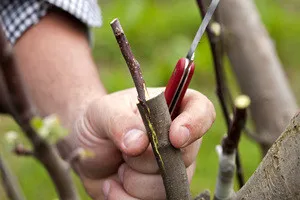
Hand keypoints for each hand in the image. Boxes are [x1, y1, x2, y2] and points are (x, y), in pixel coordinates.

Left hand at [70, 88, 214, 199]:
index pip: (202, 112)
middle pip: (184, 156)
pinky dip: (126, 198)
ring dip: (134, 181)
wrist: (86, 149)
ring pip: (168, 186)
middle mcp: (178, 140)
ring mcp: (171, 169)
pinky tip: (113, 185)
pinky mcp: (159, 192)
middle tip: (124, 150)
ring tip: (119, 167)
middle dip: (147, 159)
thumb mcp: (103, 112)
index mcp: (171, 108)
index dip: (195, 125)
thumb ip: (120, 122)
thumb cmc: (99, 122)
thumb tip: (139, 143)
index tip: (175, 137)